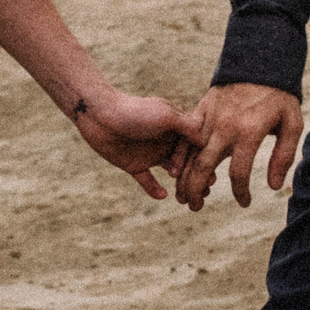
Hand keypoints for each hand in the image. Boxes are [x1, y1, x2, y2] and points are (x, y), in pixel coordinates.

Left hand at [73, 90, 202, 199]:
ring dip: (180, 184)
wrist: (99, 114)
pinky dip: (154, 189)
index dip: (203, 160)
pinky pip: (146, 180)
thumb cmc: (135, 111)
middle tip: (206, 190)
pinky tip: (162, 196)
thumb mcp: (167, 115)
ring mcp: (149, 153)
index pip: (196, 146)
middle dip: (196, 175)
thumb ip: (188, 127)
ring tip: (187, 197)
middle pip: (187, 161)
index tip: (211, 174)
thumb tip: (206, 141)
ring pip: (171, 172)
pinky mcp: (133, 164)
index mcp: (176, 126)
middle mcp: (165, 140)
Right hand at [177, 83, 303, 210]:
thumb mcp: (292, 124)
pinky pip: (183, 138)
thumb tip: (273, 186)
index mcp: (248, 133)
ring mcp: (208, 119)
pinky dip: (178, 156)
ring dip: (183, 178)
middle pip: (203, 167)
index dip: (240, 193)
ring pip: (189, 155)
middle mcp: (224, 128)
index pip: (238, 173)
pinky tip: (175, 172)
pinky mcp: (199, 111)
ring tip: (183, 198)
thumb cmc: (279, 96)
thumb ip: (284, 156)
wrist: (257, 62)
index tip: (245, 203)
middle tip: (196, 209)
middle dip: (196, 192)